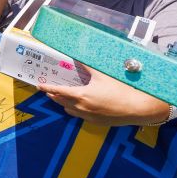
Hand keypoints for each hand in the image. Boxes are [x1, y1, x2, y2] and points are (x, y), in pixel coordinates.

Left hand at [39, 67, 170, 126]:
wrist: (137, 109)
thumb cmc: (120, 90)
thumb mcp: (102, 75)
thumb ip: (87, 65)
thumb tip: (76, 55)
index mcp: (81, 96)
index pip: (58, 91)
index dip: (47, 88)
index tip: (39, 85)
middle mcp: (82, 108)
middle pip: (61, 102)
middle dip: (53, 95)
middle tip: (48, 89)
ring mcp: (89, 117)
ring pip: (69, 110)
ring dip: (63, 103)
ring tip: (60, 97)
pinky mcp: (97, 122)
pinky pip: (79, 116)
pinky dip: (74, 110)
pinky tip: (78, 105)